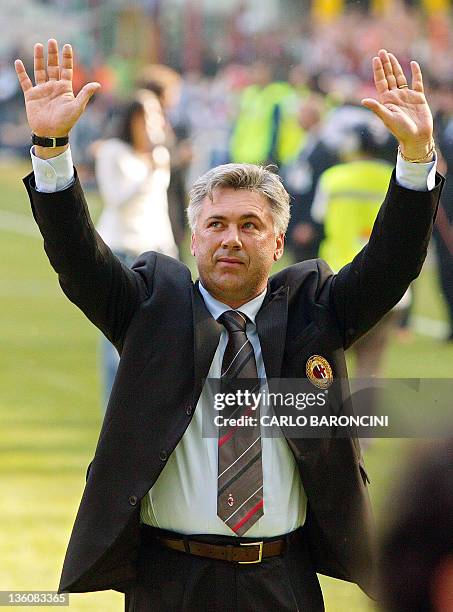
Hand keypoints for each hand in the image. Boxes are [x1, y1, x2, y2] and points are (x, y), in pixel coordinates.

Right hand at [15, 39, 99, 156]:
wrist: (51, 133)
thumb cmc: (66, 122)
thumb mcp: (78, 107)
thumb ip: (85, 94)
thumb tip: (98, 84)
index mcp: (65, 89)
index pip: (67, 69)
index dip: (67, 58)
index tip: (67, 46)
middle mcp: (54, 87)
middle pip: (53, 67)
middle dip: (53, 54)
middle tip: (52, 41)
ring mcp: (42, 90)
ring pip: (40, 70)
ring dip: (39, 58)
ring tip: (38, 45)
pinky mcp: (31, 96)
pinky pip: (25, 81)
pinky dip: (21, 72)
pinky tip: (18, 62)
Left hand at [361, 49, 432, 160]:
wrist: (416, 137)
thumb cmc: (401, 130)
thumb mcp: (387, 118)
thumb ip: (377, 108)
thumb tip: (363, 100)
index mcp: (386, 100)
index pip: (381, 82)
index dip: (378, 70)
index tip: (375, 58)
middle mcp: (395, 96)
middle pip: (389, 77)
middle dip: (385, 64)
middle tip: (382, 51)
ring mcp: (407, 96)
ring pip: (400, 77)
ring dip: (395, 66)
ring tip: (390, 55)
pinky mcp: (418, 97)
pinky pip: (417, 82)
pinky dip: (416, 72)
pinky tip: (413, 63)